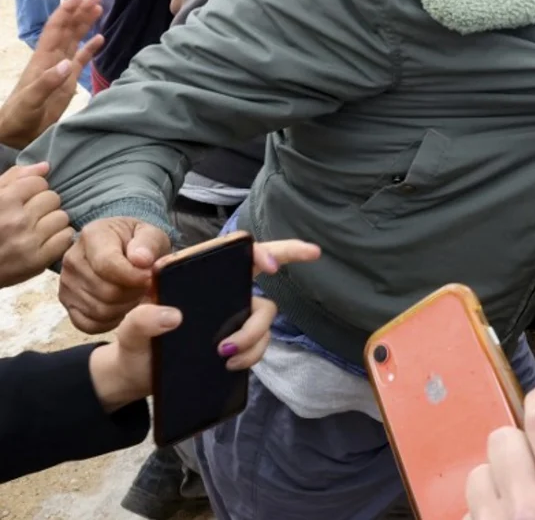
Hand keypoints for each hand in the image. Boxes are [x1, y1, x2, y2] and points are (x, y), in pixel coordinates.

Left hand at [0, 0, 103, 148]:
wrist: (16, 133)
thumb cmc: (20, 116)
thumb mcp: (31, 100)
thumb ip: (47, 82)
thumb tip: (66, 64)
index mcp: (43, 59)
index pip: (56, 29)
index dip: (67, 11)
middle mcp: (52, 59)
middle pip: (67, 29)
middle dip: (80, 11)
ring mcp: (60, 69)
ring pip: (74, 39)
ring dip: (85, 24)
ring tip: (99, 8)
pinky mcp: (68, 81)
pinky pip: (81, 59)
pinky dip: (90, 47)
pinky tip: (100, 39)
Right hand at [0, 161, 72, 287]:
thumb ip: (13, 178)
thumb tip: (45, 166)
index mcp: (3, 201)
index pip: (39, 182)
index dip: (34, 188)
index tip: (25, 198)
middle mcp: (16, 220)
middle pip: (53, 198)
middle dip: (44, 204)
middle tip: (32, 214)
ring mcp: (28, 241)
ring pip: (62, 217)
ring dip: (53, 221)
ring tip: (39, 227)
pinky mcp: (37, 261)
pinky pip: (66, 237)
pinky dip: (60, 237)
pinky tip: (46, 240)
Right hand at [59, 217, 172, 333]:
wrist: (124, 249)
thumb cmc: (139, 242)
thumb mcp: (152, 234)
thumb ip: (149, 244)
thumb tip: (141, 259)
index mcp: (93, 235)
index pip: (107, 265)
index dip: (134, 277)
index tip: (150, 278)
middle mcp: (73, 259)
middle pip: (107, 291)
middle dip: (133, 293)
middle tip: (145, 286)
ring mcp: (67, 283)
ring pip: (100, 311)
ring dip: (125, 307)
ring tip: (135, 293)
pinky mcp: (67, 303)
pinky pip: (89, 324)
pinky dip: (110, 321)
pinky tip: (122, 306)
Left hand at [88, 238, 320, 412]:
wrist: (137, 376)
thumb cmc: (133, 346)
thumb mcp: (130, 334)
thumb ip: (142, 321)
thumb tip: (173, 316)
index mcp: (194, 279)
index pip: (231, 253)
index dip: (259, 251)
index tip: (272, 266)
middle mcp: (219, 292)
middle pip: (259, 271)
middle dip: (290, 254)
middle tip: (311, 254)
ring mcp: (231, 316)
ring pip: (262, 315)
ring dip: (253, 335)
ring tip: (225, 356)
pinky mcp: (236, 339)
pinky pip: (259, 342)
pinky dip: (251, 354)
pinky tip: (230, 365)